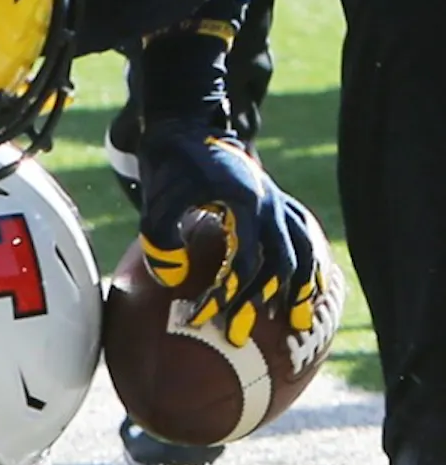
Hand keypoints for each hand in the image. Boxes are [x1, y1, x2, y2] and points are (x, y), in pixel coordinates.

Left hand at [138, 121, 318, 345]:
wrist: (184, 129)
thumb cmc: (168, 168)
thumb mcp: (155, 203)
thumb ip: (160, 240)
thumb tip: (173, 281)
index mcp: (244, 203)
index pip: (243, 262)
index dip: (225, 294)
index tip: (201, 318)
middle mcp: (269, 202)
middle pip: (279, 262)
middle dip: (263, 302)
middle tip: (242, 335)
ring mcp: (277, 199)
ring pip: (303, 249)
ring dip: (300, 287)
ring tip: (297, 322)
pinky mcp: (277, 199)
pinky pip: (305, 234)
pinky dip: (310, 261)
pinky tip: (309, 287)